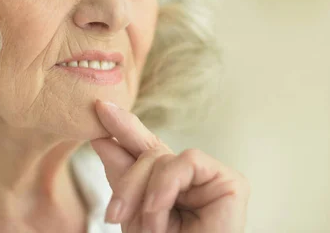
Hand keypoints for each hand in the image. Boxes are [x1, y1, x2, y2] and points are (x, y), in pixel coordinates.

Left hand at [91, 100, 249, 232]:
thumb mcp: (134, 217)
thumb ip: (124, 177)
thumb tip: (102, 139)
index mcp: (168, 187)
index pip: (145, 150)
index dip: (123, 129)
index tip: (99, 109)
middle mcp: (190, 179)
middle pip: (151, 151)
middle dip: (126, 177)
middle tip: (113, 214)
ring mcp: (211, 179)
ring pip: (164, 157)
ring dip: (145, 195)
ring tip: (148, 229)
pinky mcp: (230, 182)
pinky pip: (186, 161)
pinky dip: (165, 187)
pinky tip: (160, 211)